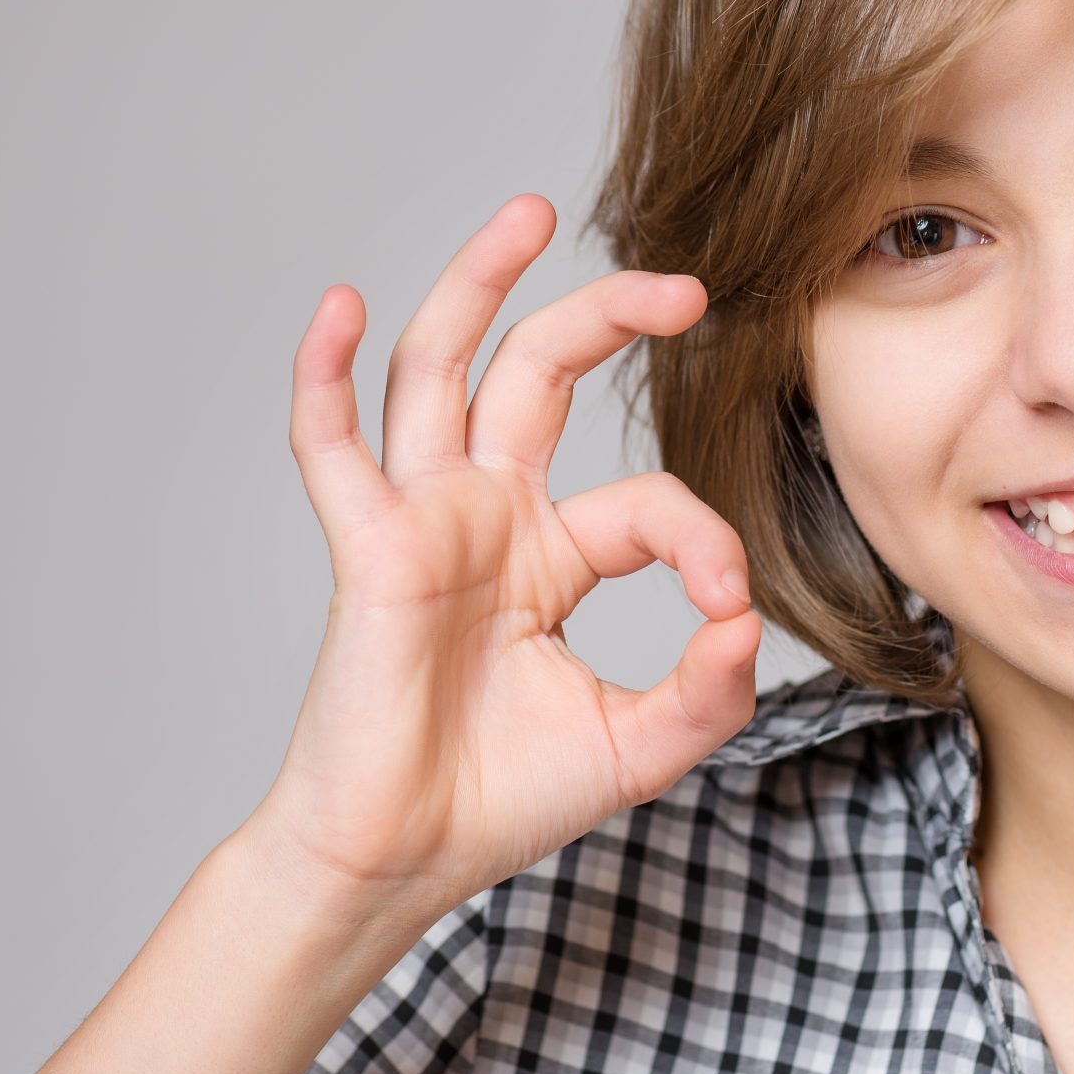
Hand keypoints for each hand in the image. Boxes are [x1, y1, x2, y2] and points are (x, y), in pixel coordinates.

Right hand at [244, 194, 762, 927]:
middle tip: (684, 284)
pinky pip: (331, 448)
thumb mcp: (641, 745)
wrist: (403, 861)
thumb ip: (709, 687)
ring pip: (443, 370)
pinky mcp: (369, 549)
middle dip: (608, 316)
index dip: (703, 541)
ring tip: (530, 212)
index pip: (645, 502)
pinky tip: (338, 303)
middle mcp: (489, 519)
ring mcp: (426, 522)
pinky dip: (324, 375)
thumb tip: (749, 621)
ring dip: (478, 284)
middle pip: (540, 375)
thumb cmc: (504, 801)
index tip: (730, 605)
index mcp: (552, 555)